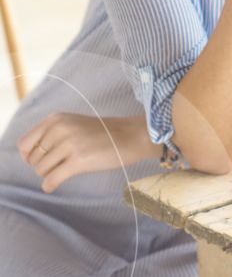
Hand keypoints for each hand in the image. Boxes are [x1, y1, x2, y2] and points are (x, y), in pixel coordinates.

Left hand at [16, 113, 158, 192]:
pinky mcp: (78, 160)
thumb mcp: (73, 124)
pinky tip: (53, 186)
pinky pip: (51, 179)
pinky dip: (49, 185)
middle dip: (42, 165)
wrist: (131, 136)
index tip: (40, 160)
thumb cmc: (102, 133)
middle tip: (60, 164)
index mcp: (56, 119)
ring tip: (64, 170)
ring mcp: (69, 144)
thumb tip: (28, 156)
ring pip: (41, 170)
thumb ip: (50, 133)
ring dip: (49, 174)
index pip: (25, 143)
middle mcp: (60, 129)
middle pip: (33, 159)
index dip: (29, 155)